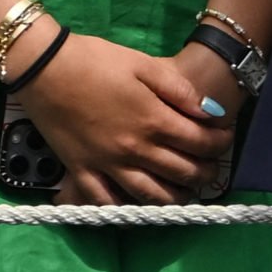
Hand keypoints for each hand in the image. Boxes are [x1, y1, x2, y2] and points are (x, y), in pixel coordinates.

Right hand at [19, 31, 233, 205]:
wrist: (45, 69)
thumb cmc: (97, 61)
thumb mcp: (145, 65)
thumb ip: (180, 90)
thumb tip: (212, 112)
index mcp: (153, 120)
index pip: (200, 142)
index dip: (221, 144)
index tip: (226, 139)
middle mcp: (134, 149)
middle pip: (181, 172)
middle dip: (205, 173)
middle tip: (213, 169)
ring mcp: (107, 165)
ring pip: (150, 195)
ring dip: (175, 198)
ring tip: (187, 193)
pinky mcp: (81, 172)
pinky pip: (106, 202)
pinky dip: (126, 210)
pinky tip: (139, 208)